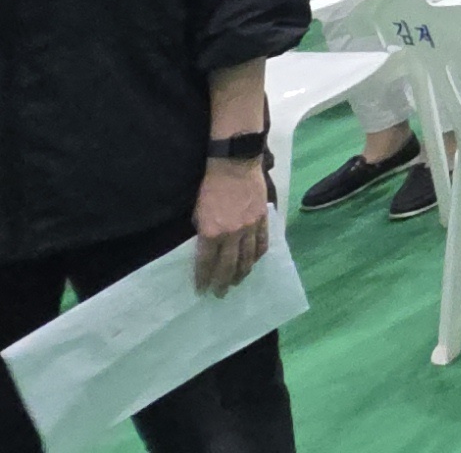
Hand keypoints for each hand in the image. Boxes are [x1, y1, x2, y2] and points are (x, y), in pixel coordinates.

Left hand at [191, 158, 272, 297]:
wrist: (235, 165)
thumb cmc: (211, 187)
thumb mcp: (198, 211)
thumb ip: (203, 232)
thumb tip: (206, 248)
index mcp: (212, 232)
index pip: (206, 263)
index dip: (203, 278)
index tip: (201, 290)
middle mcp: (232, 234)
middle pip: (228, 266)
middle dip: (223, 282)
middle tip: (220, 294)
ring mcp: (250, 228)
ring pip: (247, 258)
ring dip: (241, 273)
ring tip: (237, 283)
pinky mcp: (262, 220)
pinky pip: (262, 244)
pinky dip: (258, 256)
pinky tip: (253, 263)